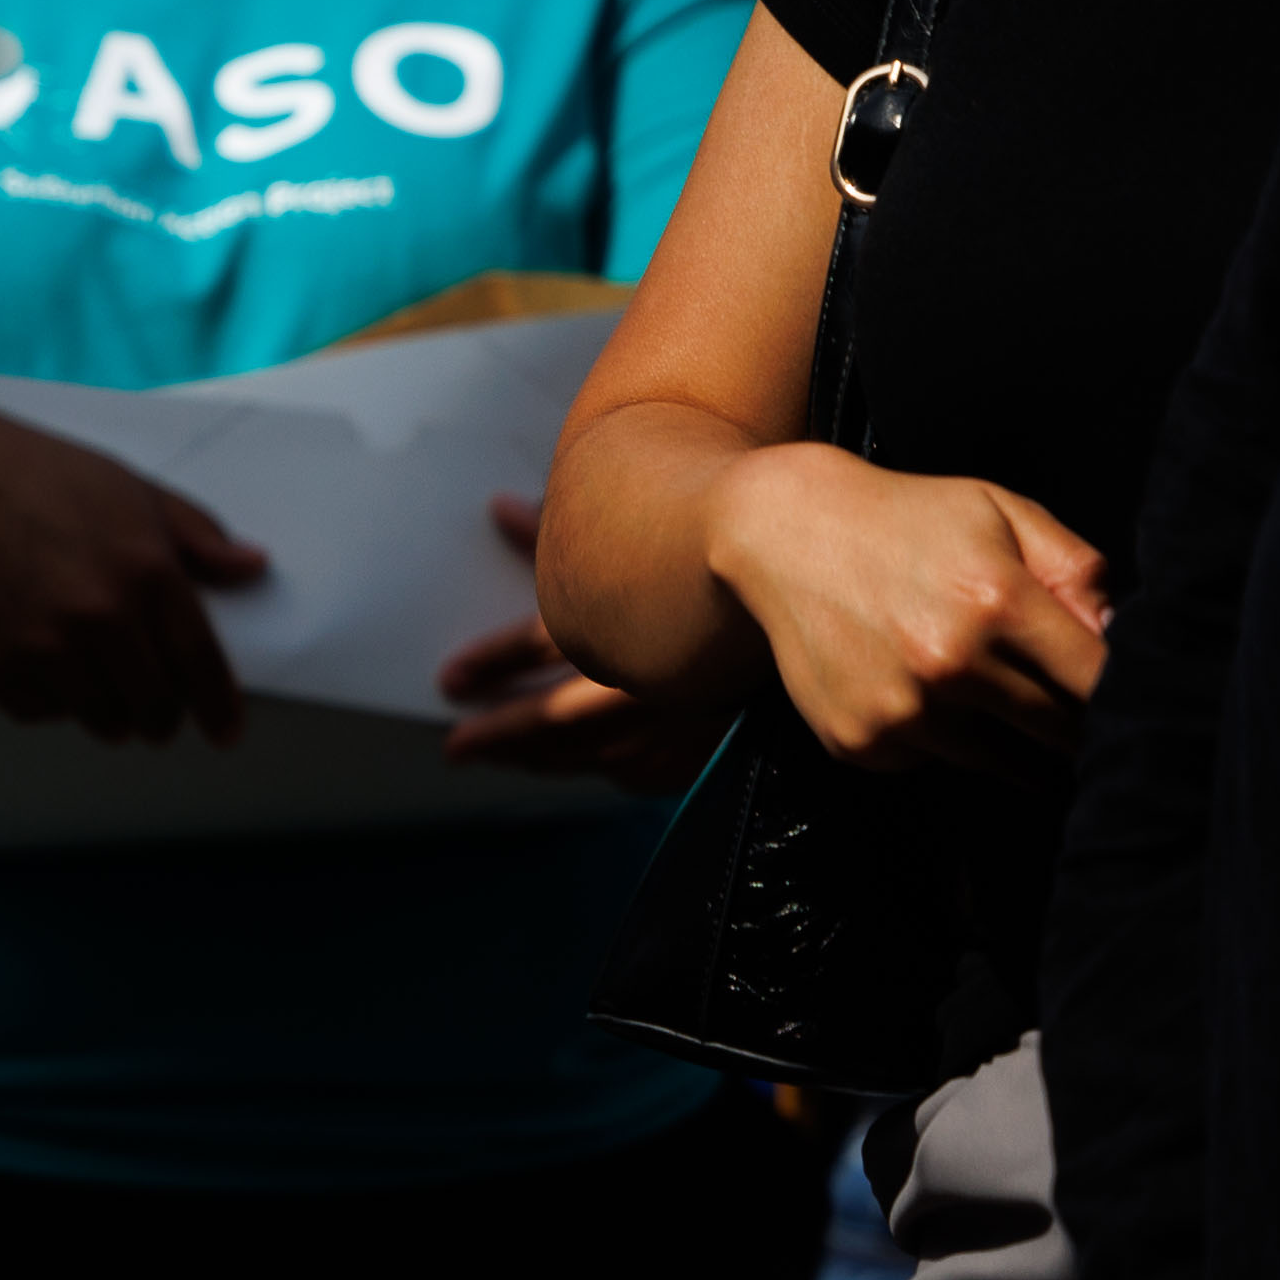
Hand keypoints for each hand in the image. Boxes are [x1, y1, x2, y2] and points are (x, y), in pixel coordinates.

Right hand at [0, 399, 267, 745]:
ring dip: (106, 714)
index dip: (218, 707)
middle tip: (152, 712)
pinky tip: (42, 665)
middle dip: (159, 717)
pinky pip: (40, 713)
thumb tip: (250, 565)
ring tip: (94, 683)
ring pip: (99, 719)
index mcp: (146, 569)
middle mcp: (100, 615)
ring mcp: (44, 645)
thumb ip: (196, 533)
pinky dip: (48, 701)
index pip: (200, 664)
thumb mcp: (128, 488)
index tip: (224, 731)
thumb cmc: (31, 475)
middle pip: (152, 707)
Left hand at [440, 495, 708, 786]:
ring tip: (511, 757)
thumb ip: (564, 524)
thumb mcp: (635, 511)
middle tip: (460, 745)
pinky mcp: (730, 735)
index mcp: (629, 616)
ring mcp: (696, 712)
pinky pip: (659, 768)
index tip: (450, 681)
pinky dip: (622, 769)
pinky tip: (603, 767)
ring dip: (552, 758)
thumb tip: (502, 510)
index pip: (538, 644)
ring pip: (606, 753)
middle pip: (559, 719)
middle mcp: (656, 672)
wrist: (829, 561)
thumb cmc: (725, 528)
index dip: (492, 662)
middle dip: (504, 733)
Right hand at [705, 444, 1109, 768]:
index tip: (1126, 700)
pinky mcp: (858, 739)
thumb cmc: (906, 519)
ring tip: (988, 694)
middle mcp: (948, 664)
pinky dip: (937, 740)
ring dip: (1008, 738)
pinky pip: (929, 761)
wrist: (782, 531)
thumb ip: (1077, 571)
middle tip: (1072, 713)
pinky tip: (917, 693)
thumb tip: (1119, 639)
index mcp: (997, 601)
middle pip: (1056, 732)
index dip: (1122, 696)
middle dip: (1074, 725)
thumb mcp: (1002, 513)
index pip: (1096, 683)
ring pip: (998, 759)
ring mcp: (898, 710)